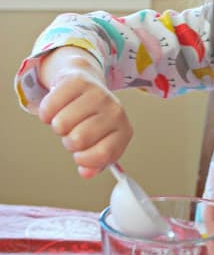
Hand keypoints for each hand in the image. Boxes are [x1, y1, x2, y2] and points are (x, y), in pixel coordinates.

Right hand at [38, 51, 132, 177]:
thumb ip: (94, 164)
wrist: (87, 85)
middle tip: (73, 132)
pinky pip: (50, 107)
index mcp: (124, 131)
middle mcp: (116, 111)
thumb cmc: (92, 120)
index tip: (80, 156)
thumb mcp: (98, 144)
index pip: (103, 154)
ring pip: (62, 124)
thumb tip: (86, 173)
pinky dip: (47, 112)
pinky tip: (57, 107)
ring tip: (67, 119)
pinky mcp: (78, 82)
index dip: (85, 159)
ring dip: (58, 127)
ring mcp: (98, 94)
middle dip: (69, 142)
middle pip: (78, 140)